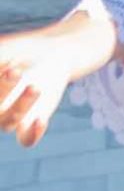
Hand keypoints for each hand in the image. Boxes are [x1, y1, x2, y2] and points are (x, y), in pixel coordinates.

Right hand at [0, 20, 95, 147]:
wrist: (52, 56)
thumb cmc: (20, 50)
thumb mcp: (4, 50)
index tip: (8, 69)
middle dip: (3, 92)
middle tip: (16, 71)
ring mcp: (9, 118)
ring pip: (8, 123)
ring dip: (21, 106)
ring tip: (35, 87)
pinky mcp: (31, 124)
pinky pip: (26, 140)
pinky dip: (32, 134)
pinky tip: (41, 120)